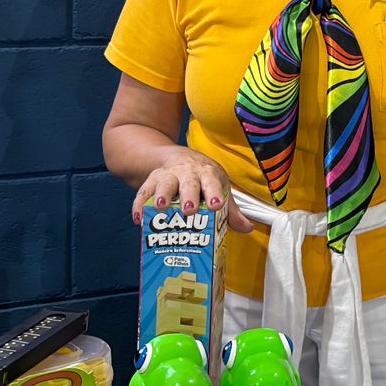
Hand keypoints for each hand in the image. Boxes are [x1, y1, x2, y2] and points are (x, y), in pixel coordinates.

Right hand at [131, 149, 253, 232]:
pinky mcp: (152, 180)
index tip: (216, 206)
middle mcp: (188, 173)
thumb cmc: (203, 179)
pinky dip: (139, 204)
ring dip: (162, 195)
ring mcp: (169, 175)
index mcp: (208, 174)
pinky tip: (138, 219)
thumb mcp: (219, 188)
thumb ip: (232, 211)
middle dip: (188, 196)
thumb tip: (247, 228)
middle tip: (189, 210)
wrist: (178, 158)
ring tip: (160, 208)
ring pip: (164, 183)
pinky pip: (143, 192)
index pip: (212, 183)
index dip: (214, 194)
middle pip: (188, 183)